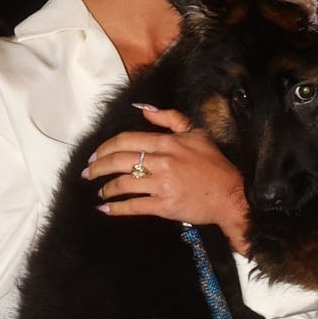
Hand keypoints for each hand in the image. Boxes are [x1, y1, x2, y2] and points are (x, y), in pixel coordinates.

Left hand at [83, 104, 249, 252]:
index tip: (95, 155)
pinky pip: (134, 206)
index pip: (127, 140)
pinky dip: (116, 208)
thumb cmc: (214, 165)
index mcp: (167, 143)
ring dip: (106, 188)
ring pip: (123, 184)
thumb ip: (169, 119)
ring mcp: (162, 184)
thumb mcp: (196, 133)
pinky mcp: (164, 206)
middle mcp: (162, 161)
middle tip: (87, 173)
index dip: (105, 147)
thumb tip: (144, 109)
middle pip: (119, 160)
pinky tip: (105, 209)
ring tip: (100, 192)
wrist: (230, 195)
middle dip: (98, 167)